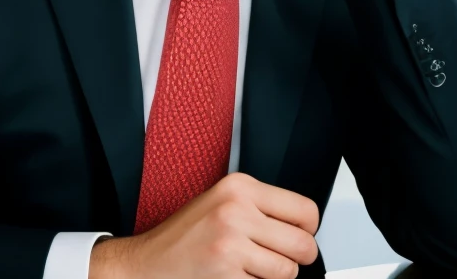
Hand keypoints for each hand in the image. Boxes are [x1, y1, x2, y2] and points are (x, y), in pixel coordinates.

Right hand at [88, 173, 318, 278]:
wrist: (147, 262)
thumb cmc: (186, 235)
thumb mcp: (223, 202)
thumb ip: (261, 206)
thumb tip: (305, 225)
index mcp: (240, 187)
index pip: (306, 210)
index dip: (308, 230)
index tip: (300, 236)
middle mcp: (236, 212)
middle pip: (303, 244)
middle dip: (298, 258)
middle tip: (283, 259)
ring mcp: (230, 245)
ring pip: (287, 271)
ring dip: (275, 276)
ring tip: (253, 268)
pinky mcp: (226, 275)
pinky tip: (236, 276)